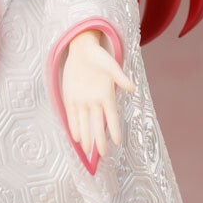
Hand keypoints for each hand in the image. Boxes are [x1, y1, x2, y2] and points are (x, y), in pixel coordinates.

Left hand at [61, 30, 135, 157]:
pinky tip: (74, 137)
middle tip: (103, 155)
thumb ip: (120, 77)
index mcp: (106, 95)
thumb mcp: (110, 65)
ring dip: (85, 136)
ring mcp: (82, 100)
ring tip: (86, 151)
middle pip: (97, 124)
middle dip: (100, 139)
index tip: (118, 142)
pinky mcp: (70, 96)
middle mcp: (94, 101)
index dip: (115, 129)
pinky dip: (73, 125)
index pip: (112, 116)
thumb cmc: (99, 56)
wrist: (82, 48)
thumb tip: (133, 88)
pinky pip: (71, 114)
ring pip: (84, 122)